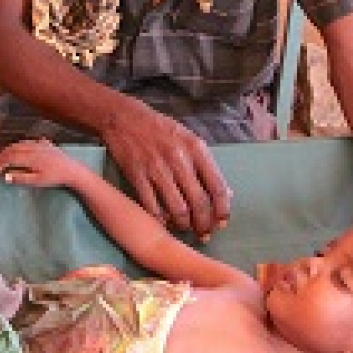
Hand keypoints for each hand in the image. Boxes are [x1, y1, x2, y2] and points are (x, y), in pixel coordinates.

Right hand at [0, 139, 82, 187]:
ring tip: (6, 156)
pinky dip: (23, 145)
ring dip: (12, 149)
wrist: (72, 170)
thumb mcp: (37, 181)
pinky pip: (31, 142)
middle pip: (14, 148)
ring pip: (22, 143)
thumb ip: (20, 178)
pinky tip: (23, 149)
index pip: (11, 157)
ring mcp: (41, 144)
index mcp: (30, 156)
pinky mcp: (47, 144)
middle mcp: (34, 147)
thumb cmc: (54, 178)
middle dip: (3, 154)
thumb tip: (5, 177)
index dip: (1, 162)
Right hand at [100, 103, 230, 240]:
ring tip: (185, 228)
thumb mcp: (189, 139)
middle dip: (204, 224)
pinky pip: (152, 207)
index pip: (217, 186)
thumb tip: (227, 193)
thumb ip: (207, 166)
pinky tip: (164, 222)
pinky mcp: (137, 176)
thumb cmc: (161, 129)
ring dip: (184, 225)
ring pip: (177, 209)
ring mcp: (156, 169)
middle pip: (199, 202)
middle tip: (204, 233)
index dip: (222, 210)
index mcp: (196, 149)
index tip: (222, 222)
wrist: (124, 118)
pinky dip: (160, 220)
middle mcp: (179, 159)